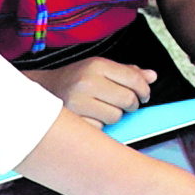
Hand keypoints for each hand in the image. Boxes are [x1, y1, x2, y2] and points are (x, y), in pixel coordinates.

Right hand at [28, 57, 154, 127]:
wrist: (41, 91)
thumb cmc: (75, 79)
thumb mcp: (99, 68)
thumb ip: (127, 72)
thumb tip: (153, 76)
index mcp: (96, 65)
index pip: (134, 80)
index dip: (144, 90)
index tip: (144, 95)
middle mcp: (86, 82)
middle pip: (128, 100)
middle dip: (130, 104)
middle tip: (123, 103)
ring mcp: (78, 102)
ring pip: (116, 117)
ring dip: (114, 115)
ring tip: (101, 107)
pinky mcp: (73, 121)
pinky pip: (101, 128)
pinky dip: (99, 125)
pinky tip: (89, 116)